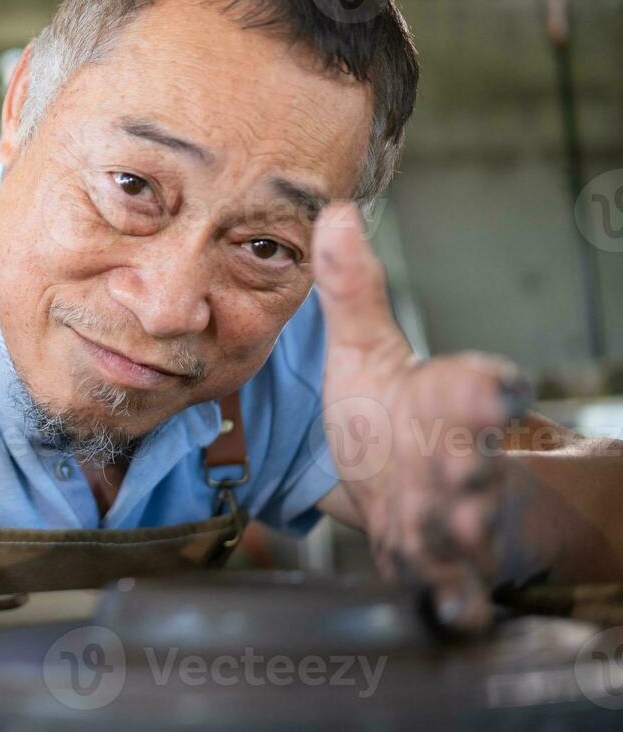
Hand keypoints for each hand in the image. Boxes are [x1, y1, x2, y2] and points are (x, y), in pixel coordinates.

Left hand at [314, 203, 527, 628]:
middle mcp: (463, 461)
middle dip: (468, 461)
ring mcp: (459, 521)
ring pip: (465, 525)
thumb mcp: (367, 352)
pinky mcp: (446, 572)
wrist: (420, 495)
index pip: (478, 388)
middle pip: (473, 459)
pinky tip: (453, 613)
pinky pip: (457, 590)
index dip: (486, 386)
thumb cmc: (395, 419)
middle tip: (461, 460)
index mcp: (452, 402)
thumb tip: (331, 212)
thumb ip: (351, 291)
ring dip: (458, 528)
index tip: (496, 381)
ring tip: (452, 533)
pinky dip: (457, 603)